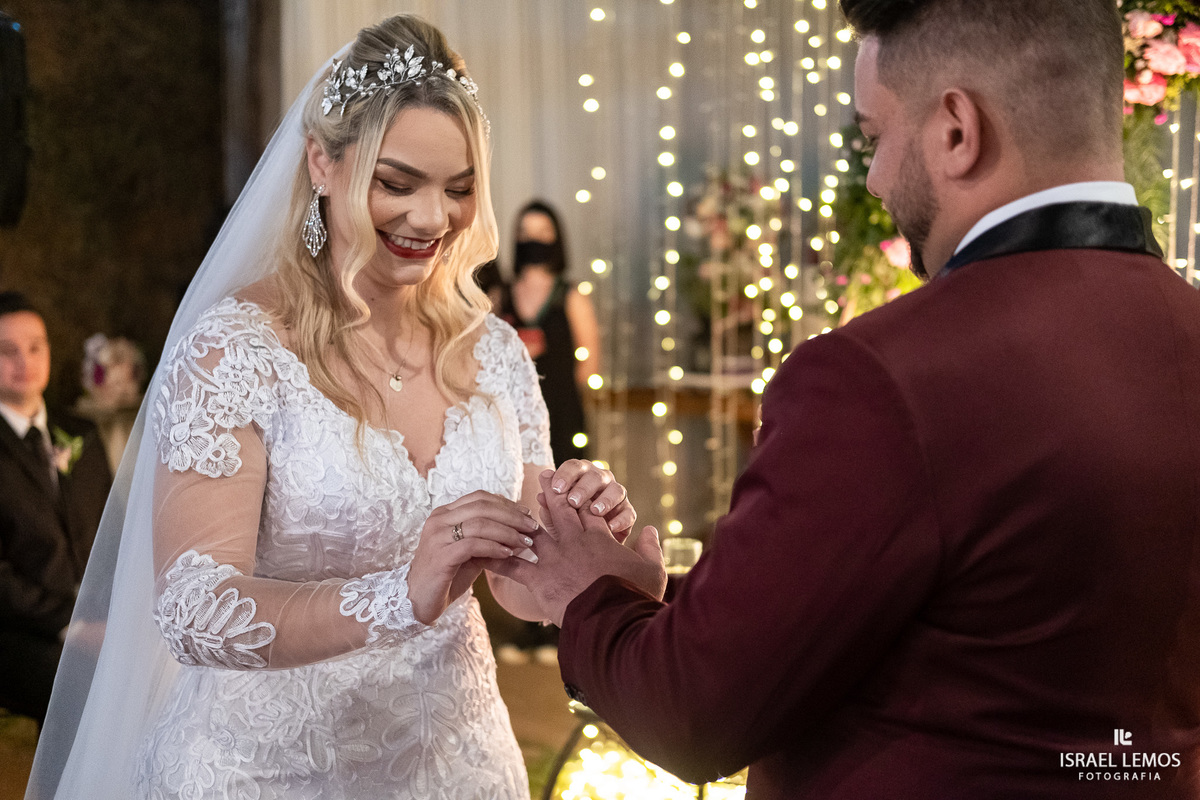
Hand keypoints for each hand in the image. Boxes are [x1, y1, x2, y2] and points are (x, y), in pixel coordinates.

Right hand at [408, 490, 540, 624]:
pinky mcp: (440, 556)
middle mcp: (438, 520)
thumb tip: (518, 528)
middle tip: (532, 527)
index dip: (506, 504)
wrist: (418, 601)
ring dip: (507, 532)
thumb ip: (487, 537)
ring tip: (525, 543)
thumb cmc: (446, 576)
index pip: (480, 497)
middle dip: (512, 516)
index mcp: (444, 514)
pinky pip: (473, 545)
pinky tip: (509, 554)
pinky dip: (494, 547)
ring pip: (479, 523)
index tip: (527, 514)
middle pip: (482, 506)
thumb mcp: (469, 552)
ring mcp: (437, 537)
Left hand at [489, 471, 665, 625]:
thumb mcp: (652, 570)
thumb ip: (650, 547)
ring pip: (533, 532)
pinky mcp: (539, 579)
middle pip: (560, 511)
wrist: (615, 619)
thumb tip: (651, 529)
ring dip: (519, 520)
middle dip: (551, 493)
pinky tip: (482, 553)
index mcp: (600, 537)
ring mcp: (555, 559)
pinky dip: (497, 559)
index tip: (572, 485)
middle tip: (542, 477)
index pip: (588, 510)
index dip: (579, 496)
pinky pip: (513, 567)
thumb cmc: (636, 596)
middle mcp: (574, 542)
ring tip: (511, 507)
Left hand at [543, 459, 636, 541]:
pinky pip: (628, 512)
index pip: (574, 466)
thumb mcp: (556, 518)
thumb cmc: (568, 525)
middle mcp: (601, 480)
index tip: (555, 488)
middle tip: (573, 501)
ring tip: (594, 511)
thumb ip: (550, 507)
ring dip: (605, 500)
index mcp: (581, 475)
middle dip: (583, 488)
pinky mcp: (627, 512)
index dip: (565, 475)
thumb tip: (540, 496)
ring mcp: (616, 494)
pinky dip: (621, 519)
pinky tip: (610, 528)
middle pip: (595, 476)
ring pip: (616, 490)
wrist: (588, 546)